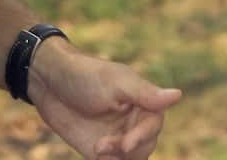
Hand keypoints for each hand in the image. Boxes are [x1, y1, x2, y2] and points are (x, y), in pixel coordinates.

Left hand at [29, 39, 181, 159]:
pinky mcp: (99, 151)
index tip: (126, 144)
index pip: (154, 125)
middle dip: (128, 150)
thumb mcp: (116, 83)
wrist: (49, 82)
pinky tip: (95, 153)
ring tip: (96, 149)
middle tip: (103, 146)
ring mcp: (117, 137)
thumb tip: (177, 95)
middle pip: (145, 146)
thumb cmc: (85, 75)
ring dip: (117, 159)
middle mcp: (133, 121)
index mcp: (142, 102)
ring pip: (132, 159)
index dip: (142, 136)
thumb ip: (145, 94)